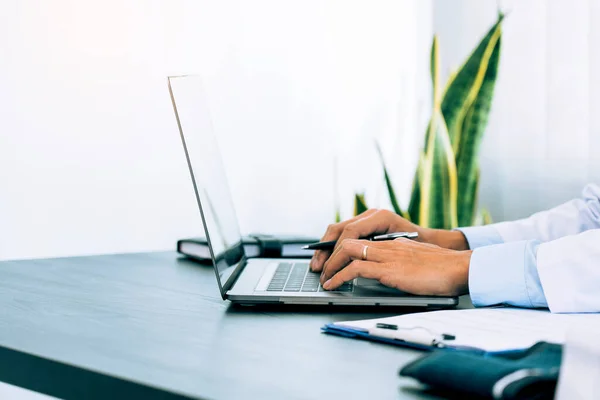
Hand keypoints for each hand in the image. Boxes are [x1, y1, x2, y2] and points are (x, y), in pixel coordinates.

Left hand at [309, 209, 468, 272]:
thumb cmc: (444, 269)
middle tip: (320, 268)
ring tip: (323, 279)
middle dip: (329, 253)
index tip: (330, 259)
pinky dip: (340, 277)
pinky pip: (356, 269)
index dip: (340, 248)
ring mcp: (387, 255)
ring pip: (347, 251)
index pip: (359, 239)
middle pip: (348, 240)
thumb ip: (401, 261)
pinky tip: (334, 285)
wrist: (461, 268)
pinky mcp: (389, 269)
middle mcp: (387, 245)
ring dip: (330, 266)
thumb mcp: (417, 261)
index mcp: (393, 243)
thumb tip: (387, 271)